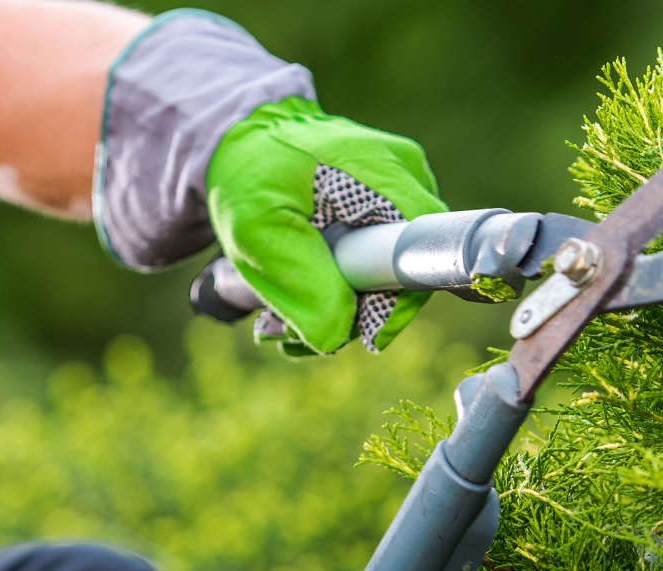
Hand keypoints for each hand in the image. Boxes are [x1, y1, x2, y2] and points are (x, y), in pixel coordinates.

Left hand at [94, 11, 445, 355]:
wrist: (240, 140)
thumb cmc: (248, 172)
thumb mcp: (258, 227)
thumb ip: (300, 282)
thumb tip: (334, 339)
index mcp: (387, 174)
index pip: (422, 256)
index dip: (393, 306)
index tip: (352, 335)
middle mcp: (407, 181)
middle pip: (404, 275)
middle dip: (349, 317)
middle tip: (284, 332)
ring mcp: (398, 196)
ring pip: (386, 280)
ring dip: (333, 313)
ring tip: (273, 323)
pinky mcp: (382, 213)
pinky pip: (373, 268)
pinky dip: (332, 293)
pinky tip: (292, 304)